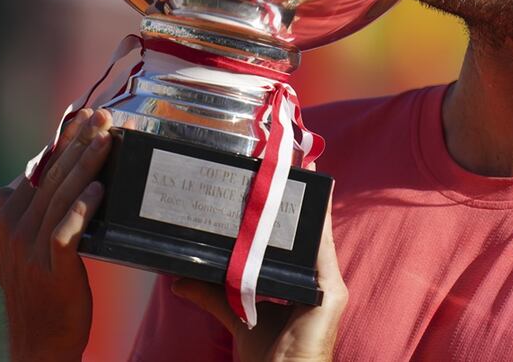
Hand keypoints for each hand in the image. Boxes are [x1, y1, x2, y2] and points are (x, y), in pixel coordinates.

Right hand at [0, 109, 113, 360]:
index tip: (83, 115)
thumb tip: (61, 166)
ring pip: (59, 196)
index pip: (37, 167)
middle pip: (50, 175)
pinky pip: (65, 231)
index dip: (61, 140)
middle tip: (102, 115)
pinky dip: (81, 208)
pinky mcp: (49, 268)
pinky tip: (99, 189)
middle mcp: (10, 227)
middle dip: (78, 141)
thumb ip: (37, 207)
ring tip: (107, 139)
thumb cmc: (42, 286)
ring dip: (85, 164)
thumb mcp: (26, 240)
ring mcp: (27, 248)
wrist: (38, 339)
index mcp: (3, 215)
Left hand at [171, 188, 347, 361]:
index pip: (292, 243)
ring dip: (310, 207)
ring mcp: (328, 288)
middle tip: (286, 168)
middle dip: (297, 203)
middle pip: (304, 235)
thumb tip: (180, 282)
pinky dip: (319, 227)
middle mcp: (317, 282)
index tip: (275, 185)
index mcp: (301, 285)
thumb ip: (214, 296)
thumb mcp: (237, 316)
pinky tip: (314, 204)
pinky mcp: (332, 295)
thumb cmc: (267, 357)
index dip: (286, 215)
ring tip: (300, 175)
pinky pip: (324, 253)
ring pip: (316, 238)